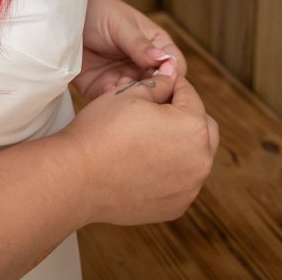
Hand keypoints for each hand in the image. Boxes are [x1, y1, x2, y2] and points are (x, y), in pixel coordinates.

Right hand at [62, 71, 219, 226]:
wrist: (77, 178)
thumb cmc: (101, 131)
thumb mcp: (129, 94)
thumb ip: (159, 83)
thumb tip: (171, 75)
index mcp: (192, 126)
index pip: (190, 95)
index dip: (172, 84)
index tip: (158, 83)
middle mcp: (200, 160)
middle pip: (204, 128)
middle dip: (186, 115)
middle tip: (158, 109)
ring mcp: (190, 187)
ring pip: (195, 157)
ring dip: (181, 144)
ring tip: (150, 137)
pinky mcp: (176, 206)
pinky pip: (182, 181)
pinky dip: (171, 171)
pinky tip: (144, 164)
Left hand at [71, 0, 186, 99]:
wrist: (62, 18)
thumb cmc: (97, 11)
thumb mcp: (120, 24)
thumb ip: (139, 44)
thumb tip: (163, 60)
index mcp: (155, 46)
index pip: (174, 66)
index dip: (172, 76)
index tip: (162, 78)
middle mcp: (142, 65)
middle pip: (159, 88)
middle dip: (152, 91)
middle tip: (138, 85)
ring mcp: (123, 77)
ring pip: (138, 99)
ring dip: (132, 97)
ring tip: (120, 84)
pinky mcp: (102, 88)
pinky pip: (113, 101)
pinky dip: (113, 100)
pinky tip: (107, 90)